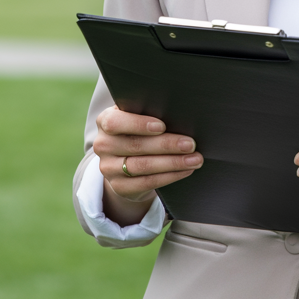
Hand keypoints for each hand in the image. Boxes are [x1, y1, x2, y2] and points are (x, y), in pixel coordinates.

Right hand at [93, 106, 202, 224]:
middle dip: (167, 145)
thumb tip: (181, 112)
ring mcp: (109, 168)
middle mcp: (103, 145)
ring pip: (143, 166)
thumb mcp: (139, 117)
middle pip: (136, 145)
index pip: (115, 123)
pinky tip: (186, 170)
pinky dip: (170, 176)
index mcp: (105, 121)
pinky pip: (147, 182)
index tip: (162, 126)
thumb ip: (150, 112)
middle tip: (190, 144)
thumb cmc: (139, 130)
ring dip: (173, 162)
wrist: (125, 161)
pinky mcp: (120, 187)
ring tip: (194, 159)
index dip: (138, 124)